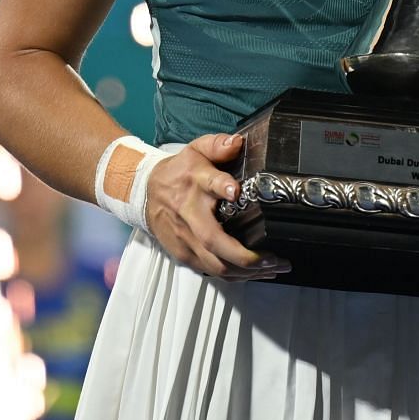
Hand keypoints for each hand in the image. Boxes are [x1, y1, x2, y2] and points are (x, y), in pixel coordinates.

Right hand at [144, 133, 291, 282]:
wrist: (144, 193)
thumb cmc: (178, 173)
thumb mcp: (196, 150)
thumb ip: (217, 145)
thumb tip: (238, 143)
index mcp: (195, 182)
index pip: (209, 183)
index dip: (222, 186)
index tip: (236, 191)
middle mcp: (190, 213)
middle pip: (214, 239)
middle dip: (245, 255)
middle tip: (273, 258)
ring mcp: (186, 238)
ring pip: (215, 264)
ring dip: (246, 271)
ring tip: (273, 268)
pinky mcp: (184, 254)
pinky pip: (211, 271)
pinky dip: (235, 276)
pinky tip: (255, 274)